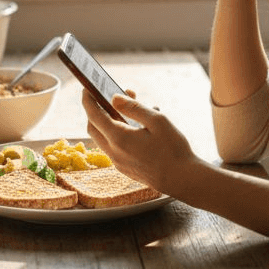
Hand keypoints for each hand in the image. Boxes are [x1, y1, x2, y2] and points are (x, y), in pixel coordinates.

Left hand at [81, 90, 202, 196]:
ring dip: (109, 121)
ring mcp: (118, 162)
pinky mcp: (125, 168)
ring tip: (129, 108)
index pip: (94, 115)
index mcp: (119, 138)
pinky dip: (117, 133)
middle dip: (96, 110)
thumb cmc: (173, 149)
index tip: (86, 88)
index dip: (88, 100)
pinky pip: (114, 147)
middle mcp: (114, 152)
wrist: (182, 180)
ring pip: (103, 138)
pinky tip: (137, 127)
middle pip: (93, 127)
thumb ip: (134, 108)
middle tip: (109, 96)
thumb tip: (114, 98)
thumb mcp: (157, 121)